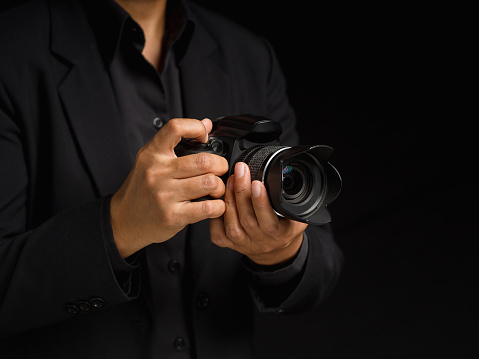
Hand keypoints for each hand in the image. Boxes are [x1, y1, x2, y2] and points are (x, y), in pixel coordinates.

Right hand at [110, 118, 227, 257]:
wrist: (124, 220)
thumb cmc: (141, 190)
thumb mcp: (151, 161)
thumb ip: (177, 142)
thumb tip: (206, 123)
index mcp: (152, 154)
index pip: (176, 128)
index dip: (196, 128)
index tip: (204, 137)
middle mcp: (158, 172)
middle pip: (204, 160)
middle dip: (220, 165)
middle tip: (220, 170)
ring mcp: (165, 195)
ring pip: (210, 183)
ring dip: (221, 187)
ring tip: (216, 189)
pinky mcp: (173, 216)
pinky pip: (208, 208)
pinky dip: (218, 207)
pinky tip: (214, 205)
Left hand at [209, 162, 307, 265]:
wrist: (276, 251)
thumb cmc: (285, 228)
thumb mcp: (298, 216)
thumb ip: (294, 203)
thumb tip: (291, 180)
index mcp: (280, 234)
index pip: (269, 222)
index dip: (261, 203)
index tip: (257, 183)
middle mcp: (261, 241)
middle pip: (247, 219)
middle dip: (242, 191)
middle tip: (240, 170)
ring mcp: (243, 244)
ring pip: (232, 224)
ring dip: (229, 199)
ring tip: (230, 179)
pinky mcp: (229, 244)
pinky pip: (218, 232)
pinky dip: (216, 214)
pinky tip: (218, 198)